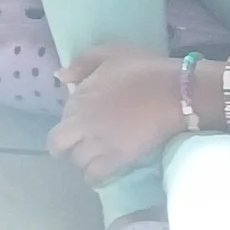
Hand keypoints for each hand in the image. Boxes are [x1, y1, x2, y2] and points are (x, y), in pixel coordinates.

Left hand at [48, 43, 180, 181]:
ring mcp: (98, 144)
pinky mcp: (116, 159)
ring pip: (77, 161)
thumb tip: (60, 76)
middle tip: (76, 145)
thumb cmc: (143, 69)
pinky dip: (94, 176)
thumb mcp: (109, 53)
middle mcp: (82, 123)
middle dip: (63, 146)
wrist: (173, 93)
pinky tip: (100, 171)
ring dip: (82, 159)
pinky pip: (94, 176)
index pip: (62, 116)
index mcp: (79, 97)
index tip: (81, 120)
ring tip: (94, 156)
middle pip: (57, 144)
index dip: (70, 119)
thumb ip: (82, 63)